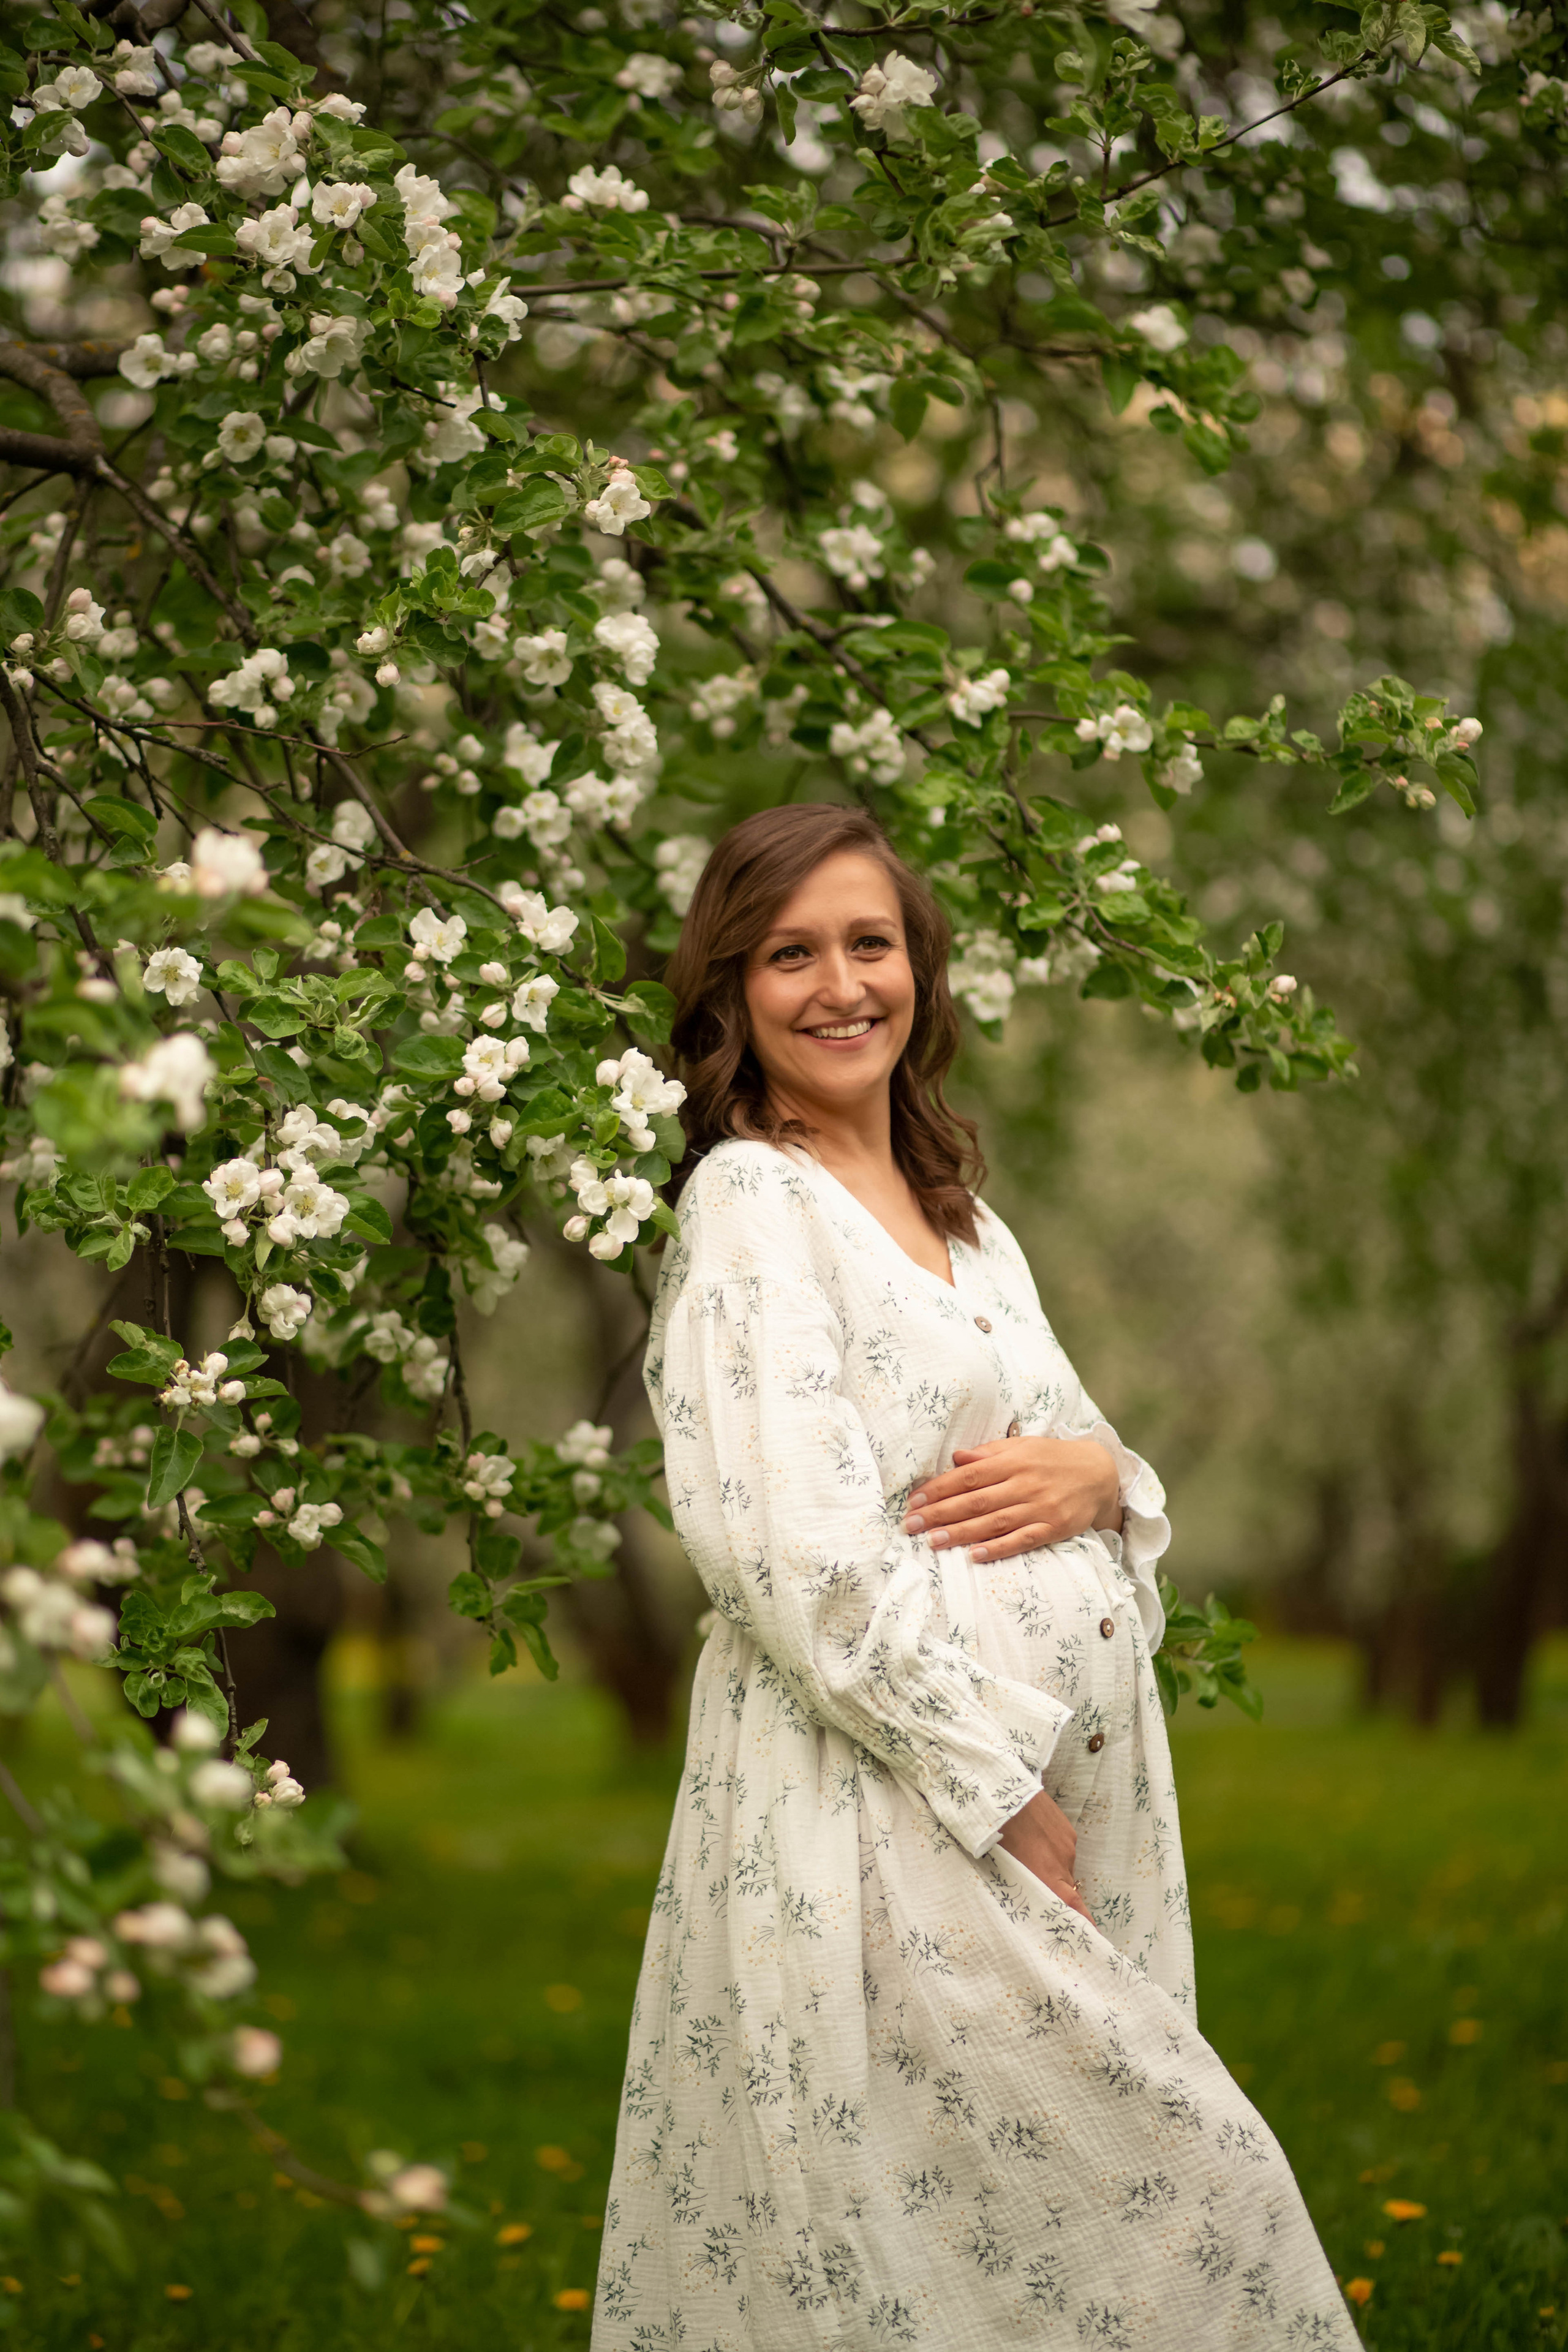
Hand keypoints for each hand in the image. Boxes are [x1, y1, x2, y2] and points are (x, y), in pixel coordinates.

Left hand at [902, 1435, 1121, 1562]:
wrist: (1099, 1473)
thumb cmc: (1052, 1459)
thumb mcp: (1022, 1447)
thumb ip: (988, 1453)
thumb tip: (956, 1458)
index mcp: (1013, 1460)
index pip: (969, 1476)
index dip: (940, 1489)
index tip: (915, 1500)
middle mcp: (1024, 1483)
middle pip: (976, 1501)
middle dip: (941, 1513)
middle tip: (911, 1525)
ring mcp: (1040, 1507)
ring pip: (994, 1522)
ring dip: (961, 1533)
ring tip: (933, 1541)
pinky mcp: (1053, 1528)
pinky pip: (1022, 1540)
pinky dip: (998, 1549)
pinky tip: (974, 1555)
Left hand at [997, 1788, 1094, 1922]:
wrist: (1005, 1794)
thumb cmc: (997, 1834)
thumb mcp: (1004, 1866)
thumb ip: (1022, 1885)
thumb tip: (1029, 1899)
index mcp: (1046, 1875)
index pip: (1073, 1906)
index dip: (1085, 1923)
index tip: (1093, 1937)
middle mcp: (1062, 1862)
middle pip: (1069, 1889)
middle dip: (1062, 1896)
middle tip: (1049, 1896)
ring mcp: (1067, 1843)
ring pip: (1064, 1867)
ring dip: (1052, 1869)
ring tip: (1030, 1857)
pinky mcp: (1067, 1829)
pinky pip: (1064, 1848)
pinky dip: (1052, 1850)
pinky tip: (1036, 1840)